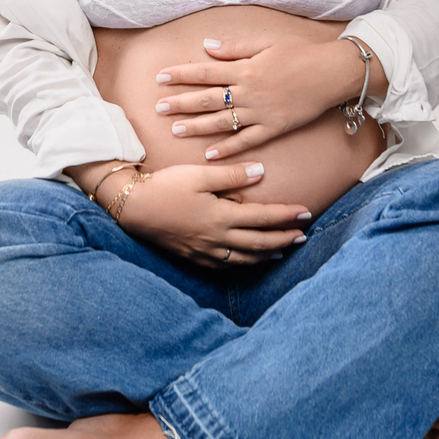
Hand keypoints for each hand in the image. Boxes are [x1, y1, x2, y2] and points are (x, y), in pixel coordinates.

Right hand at [117, 161, 309, 265]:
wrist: (133, 208)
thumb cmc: (165, 186)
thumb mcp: (198, 175)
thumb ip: (232, 175)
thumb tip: (261, 172)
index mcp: (222, 217)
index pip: (263, 218)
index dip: (286, 216)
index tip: (306, 213)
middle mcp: (217, 239)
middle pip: (259, 243)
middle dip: (283, 239)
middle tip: (303, 236)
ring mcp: (205, 252)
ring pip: (244, 259)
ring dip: (267, 255)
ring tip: (282, 251)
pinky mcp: (193, 257)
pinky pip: (225, 266)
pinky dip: (243, 265)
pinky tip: (247, 261)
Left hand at [154, 33, 369, 159]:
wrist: (330, 73)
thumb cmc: (299, 54)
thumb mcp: (266, 42)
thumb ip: (235, 47)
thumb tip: (207, 46)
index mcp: (244, 68)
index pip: (205, 72)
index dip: (181, 75)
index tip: (160, 78)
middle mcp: (248, 91)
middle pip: (207, 98)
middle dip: (181, 103)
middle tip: (158, 108)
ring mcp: (260, 112)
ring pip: (222, 121)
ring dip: (197, 127)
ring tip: (176, 130)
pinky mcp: (274, 127)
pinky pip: (246, 140)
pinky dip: (228, 148)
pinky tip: (210, 154)